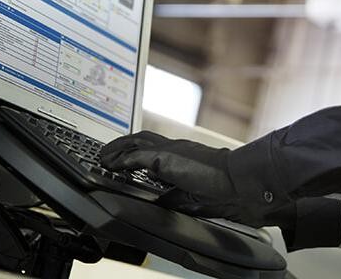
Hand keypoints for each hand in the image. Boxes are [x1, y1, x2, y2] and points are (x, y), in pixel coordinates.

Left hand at [100, 131, 277, 226]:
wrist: (237, 181)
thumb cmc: (225, 188)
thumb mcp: (192, 194)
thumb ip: (174, 195)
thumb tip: (160, 201)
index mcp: (184, 154)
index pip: (154, 146)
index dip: (137, 149)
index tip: (125, 156)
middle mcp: (176, 147)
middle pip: (142, 139)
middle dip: (122, 145)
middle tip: (108, 152)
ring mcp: (169, 150)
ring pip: (135, 142)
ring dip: (117, 149)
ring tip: (103, 156)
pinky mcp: (164, 158)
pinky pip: (135, 155)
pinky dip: (121, 158)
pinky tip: (110, 163)